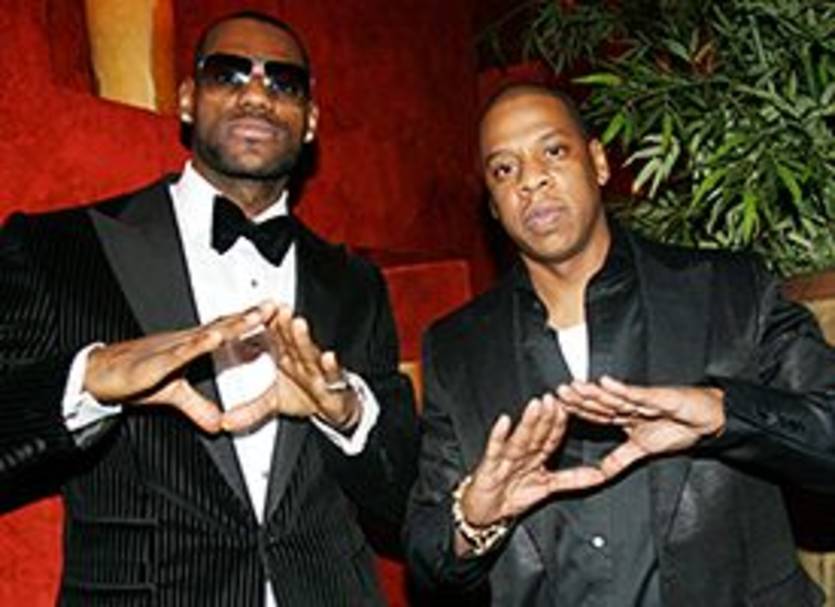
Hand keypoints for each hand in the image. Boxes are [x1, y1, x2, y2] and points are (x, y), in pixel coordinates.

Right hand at [84, 302, 277, 432]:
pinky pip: (181, 352)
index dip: (248, 322)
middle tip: (272, 306)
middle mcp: (184, 342)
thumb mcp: (173, 396)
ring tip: (252, 318)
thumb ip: (197, 407)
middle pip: (222, 326)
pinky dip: (198, 345)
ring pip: (206, 334)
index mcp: (190, 346)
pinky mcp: (156, 362)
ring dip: (230, 326)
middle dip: (248, 316)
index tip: (272, 313)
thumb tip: (218, 423)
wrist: (98, 375)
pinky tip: (213, 338)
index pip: (224, 330)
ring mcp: (171, 349)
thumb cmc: (133, 376)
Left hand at [222, 305, 360, 432]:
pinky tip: (328, 357)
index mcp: (289, 359)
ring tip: (298, 325)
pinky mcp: (334, 386)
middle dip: (284, 325)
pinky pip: (333, 375)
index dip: (267, 326)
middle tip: (277, 310)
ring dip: (304, 339)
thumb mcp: (274, 403)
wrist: (336, 407)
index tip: (256, 312)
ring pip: (311, 353)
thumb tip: (226, 422)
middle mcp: (304, 361)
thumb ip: (250, 410)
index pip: (276, 339)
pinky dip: (331, 367)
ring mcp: (319, 371)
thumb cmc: (307, 395)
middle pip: (292, 341)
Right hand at [459, 394, 605, 529]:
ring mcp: (504, 458)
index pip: (551, 437)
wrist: (484, 512)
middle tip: (556, 399)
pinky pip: (494, 449)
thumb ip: (573, 479)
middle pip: (537, 434)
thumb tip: (600, 475)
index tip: (573, 408)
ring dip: (528, 421)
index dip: (562, 424)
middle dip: (547, 417)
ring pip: (519, 438)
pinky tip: (504, 422)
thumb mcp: (547, 488)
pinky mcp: (488, 467)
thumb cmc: (512, 496)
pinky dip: (498, 436)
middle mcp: (521, 453)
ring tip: (536, 406)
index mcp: (536, 456)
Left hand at [556, 375, 724, 478]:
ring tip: (574, 387)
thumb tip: (601, 475)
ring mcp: (643, 400)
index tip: (556, 410)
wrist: (710, 420)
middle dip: (579, 399)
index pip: (596, 414)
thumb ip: (621, 459)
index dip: (577, 412)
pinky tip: (606, 382)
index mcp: (624, 416)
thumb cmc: (680, 429)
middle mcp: (630, 405)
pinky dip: (622, 389)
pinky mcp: (659, 397)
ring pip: (614, 396)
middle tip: (557, 393)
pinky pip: (638, 394)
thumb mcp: (644, 451)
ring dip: (593, 392)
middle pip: (600, 403)